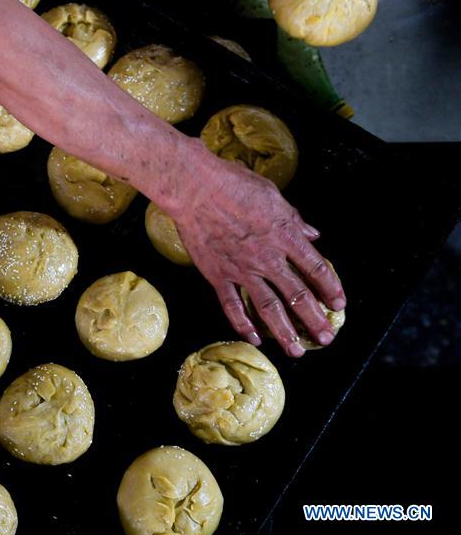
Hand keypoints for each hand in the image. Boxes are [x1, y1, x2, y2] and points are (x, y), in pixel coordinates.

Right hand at [172, 151, 346, 357]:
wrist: (195, 189)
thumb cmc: (233, 183)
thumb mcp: (272, 194)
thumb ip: (294, 218)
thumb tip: (312, 234)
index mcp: (285, 235)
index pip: (316, 268)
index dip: (331, 288)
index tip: (338, 304)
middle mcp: (268, 258)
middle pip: (297, 296)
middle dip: (314, 320)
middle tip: (325, 338)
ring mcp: (242, 270)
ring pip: (269, 308)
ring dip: (285, 332)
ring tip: (296, 350)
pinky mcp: (217, 275)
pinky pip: (232, 305)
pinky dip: (243, 324)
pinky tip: (253, 338)